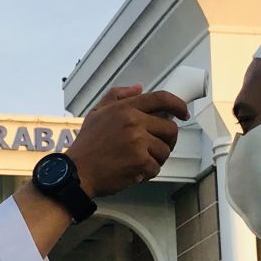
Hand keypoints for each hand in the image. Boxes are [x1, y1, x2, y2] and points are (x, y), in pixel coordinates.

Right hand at [67, 84, 187, 197]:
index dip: (178, 105)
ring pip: (165, 150)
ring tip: (139, 161)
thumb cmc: (87, 144)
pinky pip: (156, 167)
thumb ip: (117, 96)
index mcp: (125, 108)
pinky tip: (134, 171)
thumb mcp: (97, 113)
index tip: (183, 113)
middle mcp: (133, 122)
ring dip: (156, 158)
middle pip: (170, 128)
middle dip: (168, 140)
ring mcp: (137, 142)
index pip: (161, 99)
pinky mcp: (140, 162)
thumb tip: (139, 88)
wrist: (77, 172)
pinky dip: (147, 172)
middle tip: (156, 147)